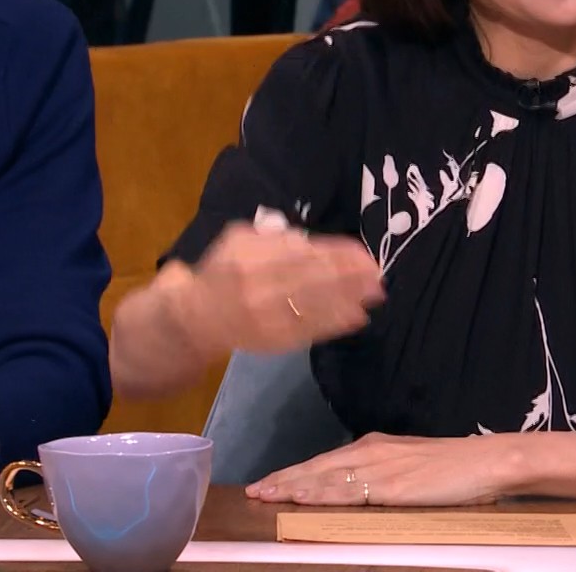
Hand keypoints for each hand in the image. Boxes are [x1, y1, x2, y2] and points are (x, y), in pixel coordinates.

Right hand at [186, 220, 384, 353]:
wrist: (197, 316)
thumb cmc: (222, 271)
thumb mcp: (239, 238)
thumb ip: (271, 236)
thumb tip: (308, 241)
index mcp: (251, 256)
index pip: (303, 252)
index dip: (336, 253)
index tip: (362, 252)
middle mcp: (260, 285)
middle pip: (314, 277)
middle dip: (350, 275)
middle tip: (378, 272)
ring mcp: (269, 315)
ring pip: (315, 304)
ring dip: (350, 299)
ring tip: (375, 292)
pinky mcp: (276, 339)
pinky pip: (310, 330)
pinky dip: (335, 323)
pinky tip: (357, 317)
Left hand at [246, 433, 508, 507]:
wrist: (485, 461)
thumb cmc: (454, 469)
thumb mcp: (410, 468)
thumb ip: (384, 475)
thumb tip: (362, 488)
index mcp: (373, 447)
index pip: (324, 462)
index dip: (295, 473)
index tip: (269, 482)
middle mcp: (369, 452)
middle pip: (316, 468)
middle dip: (283, 479)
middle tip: (253, 491)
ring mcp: (377, 468)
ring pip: (324, 478)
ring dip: (292, 487)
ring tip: (264, 495)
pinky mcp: (389, 485)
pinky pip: (347, 491)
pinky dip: (320, 494)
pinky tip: (301, 498)